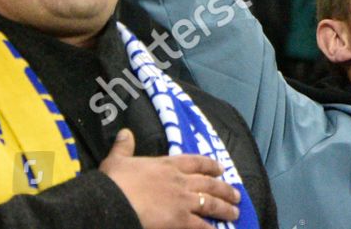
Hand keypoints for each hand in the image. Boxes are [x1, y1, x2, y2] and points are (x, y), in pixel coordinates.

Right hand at [101, 128, 240, 228]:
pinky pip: (201, 226)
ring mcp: (183, 201)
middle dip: (225, 189)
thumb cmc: (114, 181)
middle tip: (236, 195)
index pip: (196, 162)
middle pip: (209, 184)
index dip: (211, 165)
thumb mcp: (117, 160)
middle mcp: (180, 181)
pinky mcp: (181, 220)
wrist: (114, 201)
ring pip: (211, 203)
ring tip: (235, 212)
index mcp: (168, 165)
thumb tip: (125, 132)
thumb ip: (124, 147)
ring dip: (225, 208)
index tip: (221, 169)